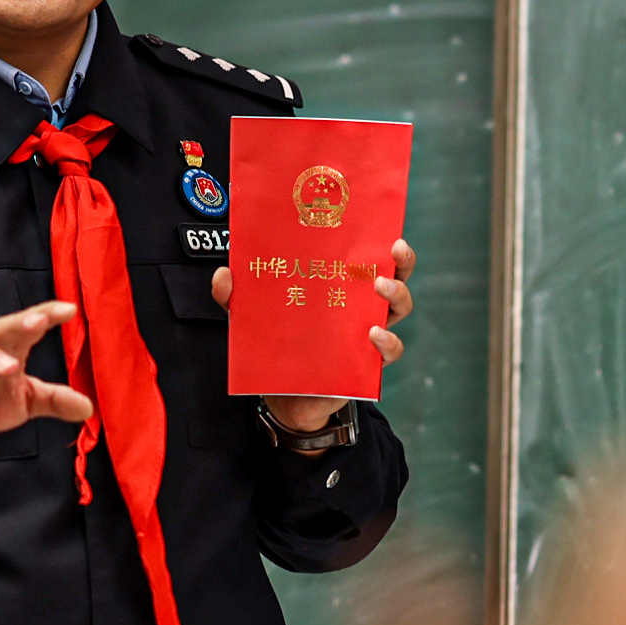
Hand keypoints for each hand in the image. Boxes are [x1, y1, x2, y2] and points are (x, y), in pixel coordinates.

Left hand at [215, 239, 410, 431]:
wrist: (284, 397)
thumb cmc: (279, 346)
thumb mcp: (254, 318)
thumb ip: (237, 297)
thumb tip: (224, 275)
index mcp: (340, 285)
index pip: (367, 257)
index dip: (379, 240)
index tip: (384, 227)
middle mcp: (361, 306)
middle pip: (395, 277)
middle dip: (401, 262)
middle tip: (393, 250)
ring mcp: (367, 334)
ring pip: (399, 309)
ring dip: (397, 295)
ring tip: (379, 288)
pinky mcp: (367, 363)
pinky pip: (390, 351)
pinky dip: (388, 341)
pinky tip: (372, 334)